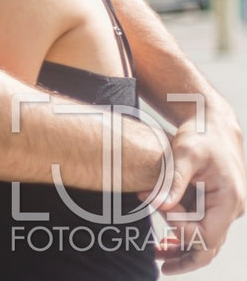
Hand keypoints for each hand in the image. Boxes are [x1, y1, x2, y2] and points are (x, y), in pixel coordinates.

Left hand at [153, 107, 245, 273]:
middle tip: (161, 266)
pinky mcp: (217, 204)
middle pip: (211, 246)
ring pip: (207, 241)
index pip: (207, 234)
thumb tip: (157, 205)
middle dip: (186, 258)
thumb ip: (172, 180)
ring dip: (184, 250)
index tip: (158, 210)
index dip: (181, 231)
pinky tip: (166, 241)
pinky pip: (204, 228)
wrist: (212, 122)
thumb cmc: (200, 134)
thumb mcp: (184, 153)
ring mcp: (226, 208)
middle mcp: (232, 208)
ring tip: (158, 256)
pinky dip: (186, 235)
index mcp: (229, 199)